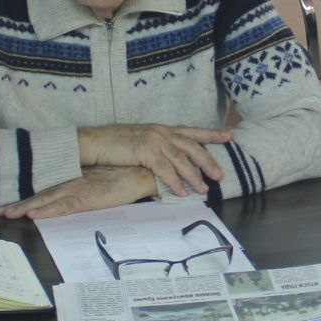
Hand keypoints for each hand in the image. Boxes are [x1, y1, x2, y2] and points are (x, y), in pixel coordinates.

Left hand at [0, 167, 157, 220]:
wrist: (146, 173)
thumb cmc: (127, 176)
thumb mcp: (103, 181)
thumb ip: (89, 185)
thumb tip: (76, 192)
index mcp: (75, 177)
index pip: (46, 186)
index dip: (26, 193)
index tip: (6, 199)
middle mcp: (73, 181)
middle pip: (41, 193)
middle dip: (17, 201)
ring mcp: (80, 188)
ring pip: (47, 200)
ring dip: (26, 207)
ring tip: (5, 213)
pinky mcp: (90, 197)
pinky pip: (65, 206)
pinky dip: (49, 211)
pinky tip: (35, 215)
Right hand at [78, 123, 231, 195]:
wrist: (91, 141)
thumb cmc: (112, 144)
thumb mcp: (139, 141)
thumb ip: (155, 147)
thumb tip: (168, 159)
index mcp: (161, 128)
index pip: (191, 130)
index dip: (211, 133)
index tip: (229, 135)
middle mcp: (161, 131)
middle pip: (192, 145)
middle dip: (208, 160)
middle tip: (220, 175)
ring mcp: (153, 139)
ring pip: (182, 159)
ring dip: (194, 176)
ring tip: (204, 189)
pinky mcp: (144, 150)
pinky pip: (165, 169)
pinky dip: (175, 182)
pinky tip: (182, 192)